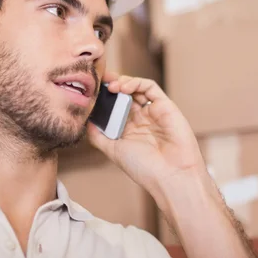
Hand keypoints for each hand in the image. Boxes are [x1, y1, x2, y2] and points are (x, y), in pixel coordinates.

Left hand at [87, 72, 205, 203]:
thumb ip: (98, 136)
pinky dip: (136, 83)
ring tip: (110, 86)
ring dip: (122, 82)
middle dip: (111, 85)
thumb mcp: (114, 151)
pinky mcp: (166, 106)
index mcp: (129, 130)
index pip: (115, 107)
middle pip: (125, 95)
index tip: (91, 91)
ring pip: (137, 88)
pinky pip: (151, 87)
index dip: (103, 98)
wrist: (171, 176)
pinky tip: (123, 87)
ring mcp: (153, 112)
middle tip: (99, 81)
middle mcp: (142, 119)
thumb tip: (85, 121)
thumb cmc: (144, 168)